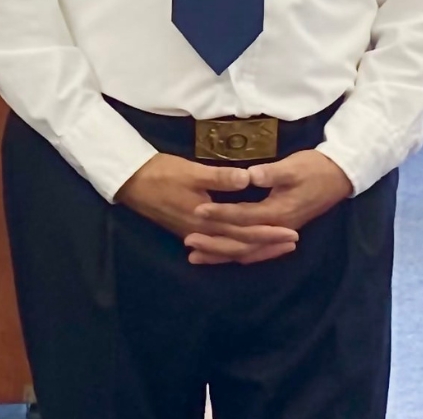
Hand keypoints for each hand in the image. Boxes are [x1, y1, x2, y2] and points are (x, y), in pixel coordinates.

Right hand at [116, 154, 298, 266]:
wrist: (129, 181)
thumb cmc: (160, 173)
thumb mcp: (190, 171)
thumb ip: (220, 178)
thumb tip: (249, 178)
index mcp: (206, 222)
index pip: (245, 233)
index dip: (269, 233)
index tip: (292, 232)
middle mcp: (202, 235)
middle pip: (241, 247)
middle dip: (267, 246)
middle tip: (292, 242)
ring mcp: (194, 236)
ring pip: (230, 250)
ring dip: (253, 249)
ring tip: (274, 246)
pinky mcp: (188, 232)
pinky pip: (219, 247)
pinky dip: (234, 249)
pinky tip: (242, 248)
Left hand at [189, 150, 351, 265]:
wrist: (339, 176)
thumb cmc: (313, 168)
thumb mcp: (292, 167)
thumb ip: (271, 173)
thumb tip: (250, 175)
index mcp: (278, 212)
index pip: (242, 217)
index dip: (219, 214)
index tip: (196, 211)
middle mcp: (278, 228)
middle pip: (242, 242)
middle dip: (215, 244)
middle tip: (188, 243)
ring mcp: (280, 232)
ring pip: (248, 250)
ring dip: (222, 254)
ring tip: (196, 256)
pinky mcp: (279, 230)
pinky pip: (255, 249)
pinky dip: (237, 253)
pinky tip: (222, 255)